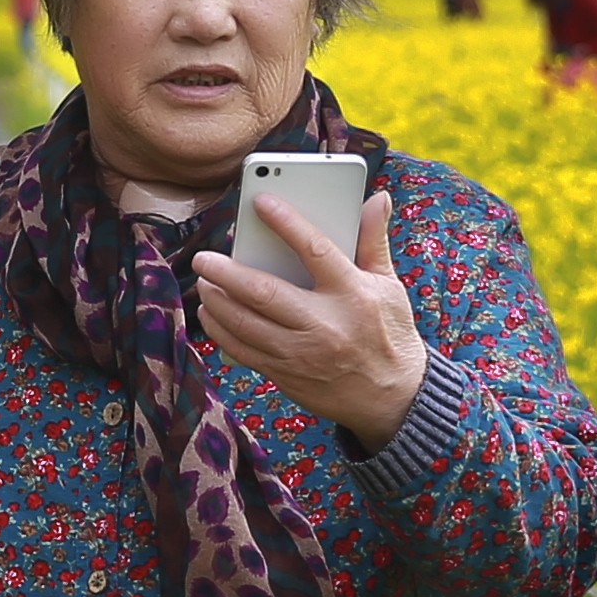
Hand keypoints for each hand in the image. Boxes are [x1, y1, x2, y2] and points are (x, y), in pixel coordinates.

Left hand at [191, 190, 427, 449]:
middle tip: (204, 258)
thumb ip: (373, 241)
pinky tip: (210, 315)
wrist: (392, 397)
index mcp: (352, 293)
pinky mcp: (287, 375)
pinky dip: (221, 331)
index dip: (286, 222)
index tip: (260, 201)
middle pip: (265, 292)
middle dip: (227, 273)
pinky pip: (243, 351)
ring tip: (205, 281)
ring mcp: (302, 353)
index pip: (315, 250)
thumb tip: (376, 198)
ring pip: (246, 324)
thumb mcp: (389, 286)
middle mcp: (324, 323)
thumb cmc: (389, 334)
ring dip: (217, 301)